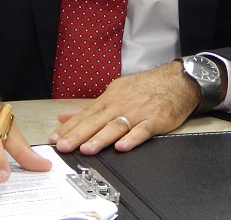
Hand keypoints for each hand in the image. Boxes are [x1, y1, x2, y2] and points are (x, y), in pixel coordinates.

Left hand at [48, 60, 199, 154]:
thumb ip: (90, 107)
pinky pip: (142, 130)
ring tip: (87, 149)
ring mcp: (138, 112)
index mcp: (110, 99)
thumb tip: (65, 116)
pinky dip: (132, 138)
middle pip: (96, 121)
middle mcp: (121, 105)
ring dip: (101, 138)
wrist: (175, 81)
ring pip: (116, 126)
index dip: (69, 127)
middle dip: (78, 134)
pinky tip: (122, 147)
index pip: (85, 114)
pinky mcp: (155, 120)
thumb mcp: (115, 92)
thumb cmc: (144, 88)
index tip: (54, 138)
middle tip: (63, 146)